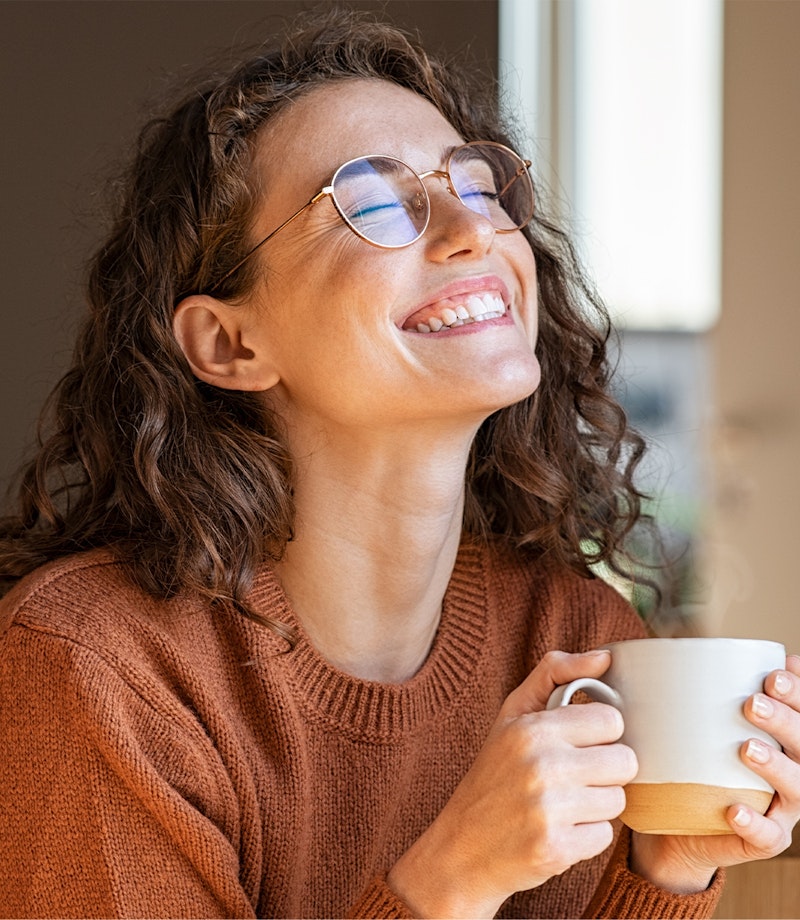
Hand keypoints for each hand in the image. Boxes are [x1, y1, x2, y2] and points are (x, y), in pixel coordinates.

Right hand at [388, 649, 638, 917]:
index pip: (611, 720)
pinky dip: (586, 837)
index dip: (600, 734)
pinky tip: (558, 830)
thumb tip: (605, 656)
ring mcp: (549, 810)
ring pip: (618, 800)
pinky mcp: (557, 849)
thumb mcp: (512, 714)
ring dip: (596, 805)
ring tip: (563, 804)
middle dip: (605, 771)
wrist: (461, 848)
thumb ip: (555, 674)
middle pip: (625, 762)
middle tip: (575, 777)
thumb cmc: (493, 774)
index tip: (579, 743)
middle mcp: (542, 765)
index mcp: (533, 728)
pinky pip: (605, 836)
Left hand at [631, 654, 799, 893]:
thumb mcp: (668, 722)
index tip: (775, 670)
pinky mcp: (757, 841)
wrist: (668, 826)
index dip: (796, 689)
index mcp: (770, 734)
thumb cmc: (673, 762)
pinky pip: (767, 837)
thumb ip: (651, 689)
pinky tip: (733, 810)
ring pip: (796, 788)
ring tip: (746, 748)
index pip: (797, 709)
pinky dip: (755, 824)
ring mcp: (774, 807)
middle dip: (785, 719)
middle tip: (751, 703)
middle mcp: (783, 769)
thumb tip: (609, 655)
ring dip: (777, 766)